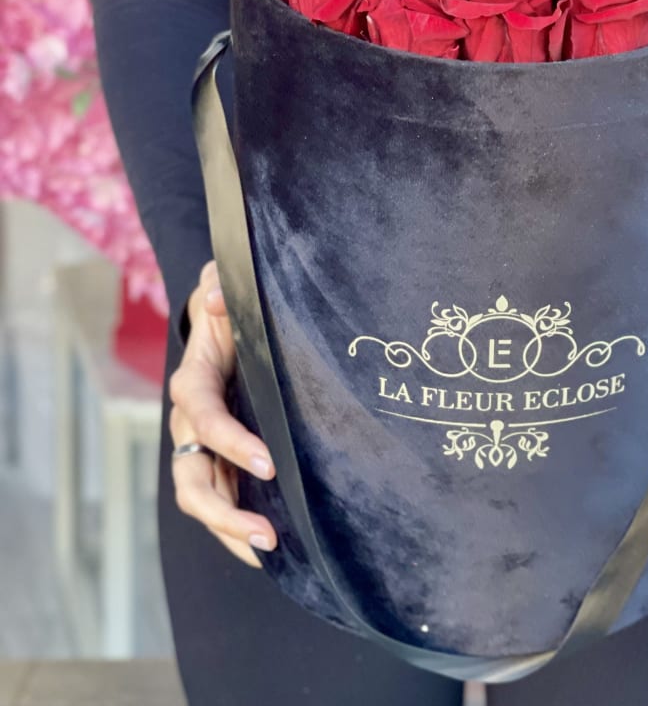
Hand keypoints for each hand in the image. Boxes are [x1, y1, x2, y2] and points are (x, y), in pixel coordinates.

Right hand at [168, 260, 277, 566]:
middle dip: (225, 510)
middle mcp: (189, 422)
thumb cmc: (231, 307)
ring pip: (202, 497)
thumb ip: (221, 286)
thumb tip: (216, 298)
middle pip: (192, 477)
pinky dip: (237, 527)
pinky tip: (268, 549)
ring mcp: (201, 445)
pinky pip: (220, 497)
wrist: (226, 318)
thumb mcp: (226, 285)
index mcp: (194, 382)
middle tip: (267, 533)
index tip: (268, 463)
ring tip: (270, 550)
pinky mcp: (219, 457)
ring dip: (231, 528)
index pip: (204, 418)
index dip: (230, 441)